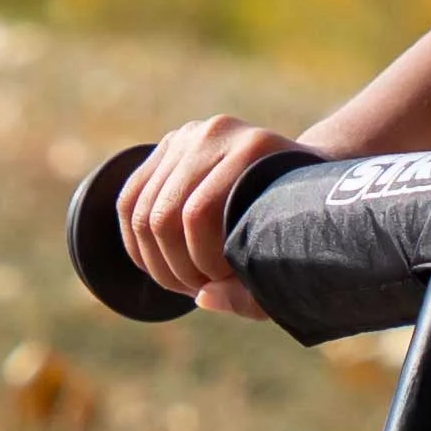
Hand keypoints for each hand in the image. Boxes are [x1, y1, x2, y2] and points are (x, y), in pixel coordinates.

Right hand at [117, 114, 303, 321]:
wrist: (301, 177)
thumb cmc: (300, 227)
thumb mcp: (290, 260)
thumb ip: (253, 291)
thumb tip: (201, 297)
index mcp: (253, 149)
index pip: (198, 214)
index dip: (202, 262)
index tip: (223, 284)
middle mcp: (216, 132)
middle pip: (164, 214)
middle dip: (175, 266)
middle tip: (199, 287)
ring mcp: (187, 135)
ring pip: (141, 212)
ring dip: (156, 261)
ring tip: (185, 281)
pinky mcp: (168, 147)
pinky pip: (129, 201)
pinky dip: (137, 244)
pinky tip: (161, 266)